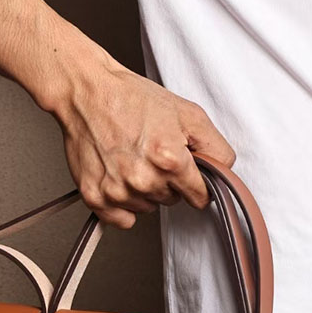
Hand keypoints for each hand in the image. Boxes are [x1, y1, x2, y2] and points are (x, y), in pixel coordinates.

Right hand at [52, 61, 235, 228]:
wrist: (87, 93)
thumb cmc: (133, 99)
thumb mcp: (187, 112)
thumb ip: (215, 146)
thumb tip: (224, 172)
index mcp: (170, 160)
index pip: (201, 197)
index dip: (197, 184)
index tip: (186, 172)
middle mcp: (144, 180)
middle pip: (172, 201)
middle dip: (168, 182)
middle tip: (151, 152)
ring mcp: (118, 192)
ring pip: (148, 208)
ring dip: (144, 190)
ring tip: (132, 159)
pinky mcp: (96, 198)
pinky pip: (123, 220)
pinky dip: (124, 205)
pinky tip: (119, 177)